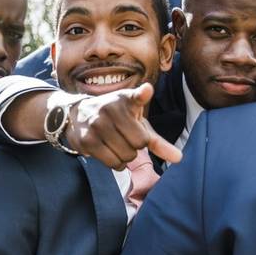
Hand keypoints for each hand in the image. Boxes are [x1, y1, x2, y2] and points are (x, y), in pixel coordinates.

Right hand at [64, 83, 181, 168]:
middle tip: (125, 138)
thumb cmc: (115, 119)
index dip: (142, 95)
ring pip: (126, 156)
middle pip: (139, 144)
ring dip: (125, 157)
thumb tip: (179, 159)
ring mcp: (97, 125)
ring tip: (116, 145)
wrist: (76, 115)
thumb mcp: (136, 122)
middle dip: (136, 147)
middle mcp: (111, 109)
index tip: (147, 91)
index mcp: (125, 100)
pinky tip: (109, 151)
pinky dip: (116, 163)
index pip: (137, 97)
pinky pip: (113, 163)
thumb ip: (157, 141)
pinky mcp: (88, 140)